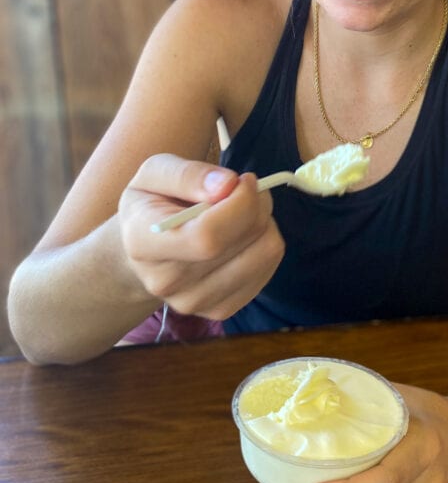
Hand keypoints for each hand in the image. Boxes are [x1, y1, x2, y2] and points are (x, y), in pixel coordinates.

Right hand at [118, 153, 284, 318]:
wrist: (144, 249)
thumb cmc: (152, 202)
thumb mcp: (155, 172)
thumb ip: (188, 174)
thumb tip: (228, 186)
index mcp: (143, 243)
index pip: (207, 236)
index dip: (240, 204)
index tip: (244, 179)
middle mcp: (166, 281)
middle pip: (240, 243)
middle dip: (257, 205)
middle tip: (246, 188)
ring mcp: (193, 302)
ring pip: (264, 254)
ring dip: (265, 223)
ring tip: (244, 211)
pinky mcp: (219, 310)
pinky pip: (268, 270)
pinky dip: (265, 244)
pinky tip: (243, 235)